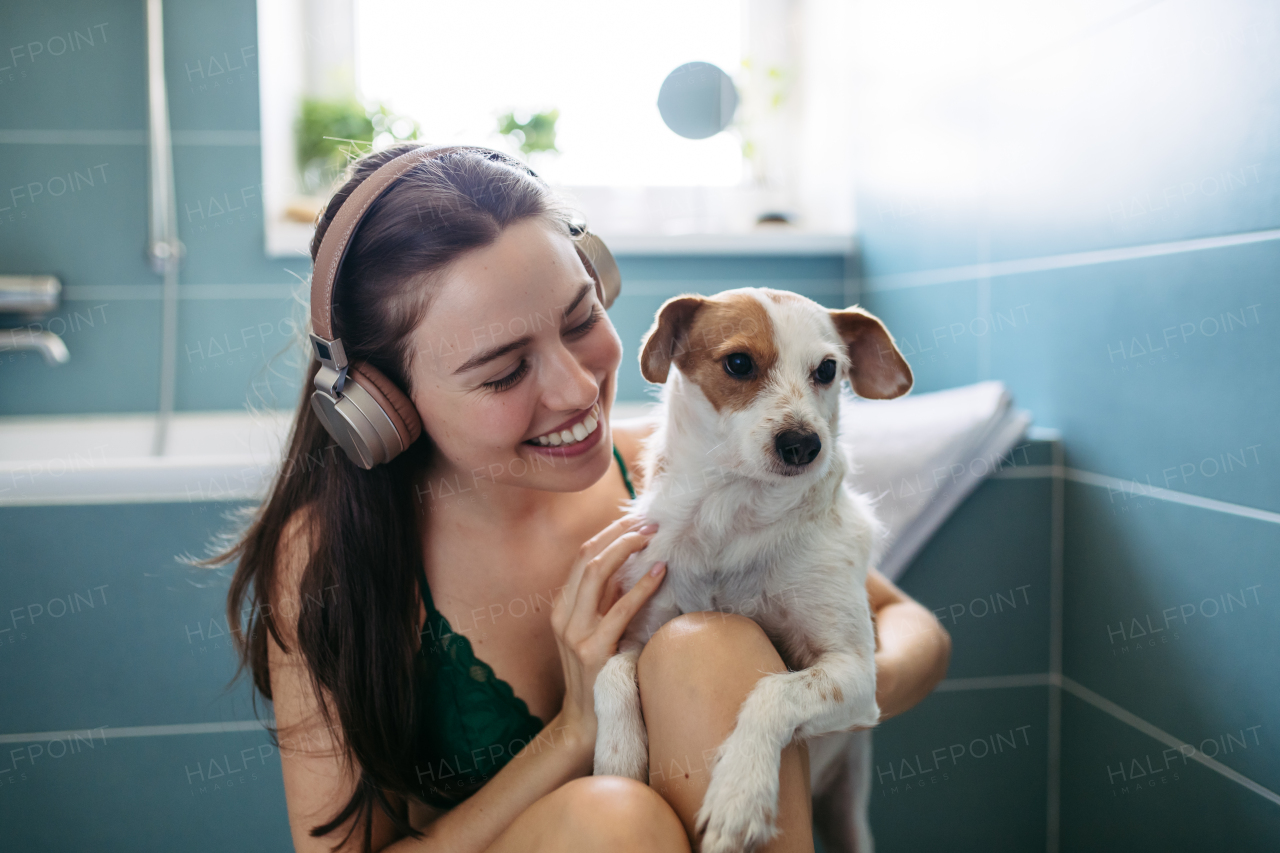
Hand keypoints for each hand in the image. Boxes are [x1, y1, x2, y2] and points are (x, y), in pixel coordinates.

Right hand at [550, 515, 666, 763]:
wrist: (585, 724)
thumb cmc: (599, 676)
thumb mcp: (597, 633)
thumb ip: (607, 604)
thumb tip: (637, 568)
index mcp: (561, 607)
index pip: (582, 556)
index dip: (609, 533)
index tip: (636, 521)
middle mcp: (562, 615)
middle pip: (587, 556)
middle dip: (619, 533)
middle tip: (650, 523)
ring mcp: (574, 632)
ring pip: (595, 572)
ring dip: (626, 549)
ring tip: (653, 538)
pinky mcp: (592, 651)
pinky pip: (619, 609)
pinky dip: (641, 586)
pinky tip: (660, 573)